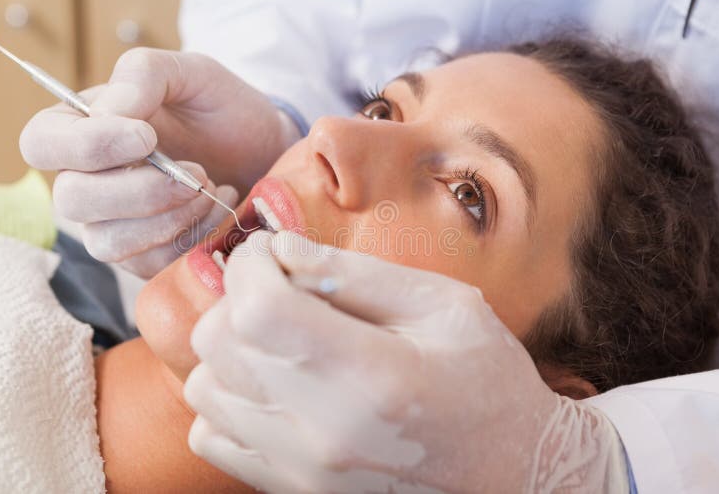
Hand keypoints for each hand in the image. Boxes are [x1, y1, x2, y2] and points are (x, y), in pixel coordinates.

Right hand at [20, 49, 300, 276]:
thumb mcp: (190, 73)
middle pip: (71, 201)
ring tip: (211, 187)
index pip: (40, 144)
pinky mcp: (144, 257)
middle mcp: (84, 181)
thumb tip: (105, 113)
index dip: (88, 145)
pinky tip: (219, 207)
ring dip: (168, 217)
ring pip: (107, 243)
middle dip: (139, 190)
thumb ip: (143, 75)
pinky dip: (190, 237)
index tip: (148, 136)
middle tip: (196, 171)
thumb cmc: (220, 108)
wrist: (264, 149)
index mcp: (79, 128)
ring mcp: (112, 225)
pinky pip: (149, 264)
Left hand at [184, 232, 629, 492]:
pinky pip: (211, 435)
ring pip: (204, 387)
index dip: (249, 264)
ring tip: (277, 333)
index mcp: (372, 375)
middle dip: (236, 295)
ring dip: (228, 345)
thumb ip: (356, 274)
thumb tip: (283, 249)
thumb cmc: (489, 383)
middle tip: (280, 284)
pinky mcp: (293, 490)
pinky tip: (272, 380)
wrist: (514, 476)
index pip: (258, 308)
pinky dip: (227, 396)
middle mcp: (324, 432)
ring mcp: (303, 470)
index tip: (271, 251)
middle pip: (218, 343)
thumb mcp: (444, 307)